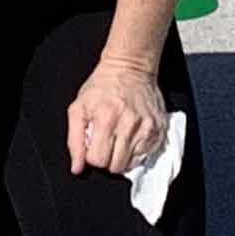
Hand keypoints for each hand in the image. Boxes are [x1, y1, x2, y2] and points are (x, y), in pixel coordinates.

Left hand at [66, 58, 168, 178]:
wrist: (130, 67)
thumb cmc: (101, 87)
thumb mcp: (79, 108)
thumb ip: (74, 141)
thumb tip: (77, 168)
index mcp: (106, 119)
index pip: (98, 160)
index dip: (93, 156)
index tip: (94, 144)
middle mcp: (129, 125)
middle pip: (116, 166)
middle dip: (108, 159)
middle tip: (106, 142)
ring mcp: (147, 128)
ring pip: (131, 164)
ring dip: (122, 156)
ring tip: (119, 138)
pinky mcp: (160, 129)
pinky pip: (146, 156)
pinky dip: (137, 151)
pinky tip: (131, 136)